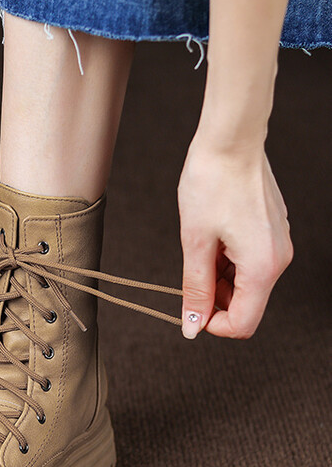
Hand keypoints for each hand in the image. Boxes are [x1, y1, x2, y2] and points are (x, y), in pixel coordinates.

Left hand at [178, 134, 292, 338]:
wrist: (230, 141)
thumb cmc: (212, 183)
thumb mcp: (195, 243)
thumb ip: (195, 289)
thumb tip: (192, 324)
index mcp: (262, 267)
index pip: (243, 323)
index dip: (212, 325)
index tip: (190, 310)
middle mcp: (278, 259)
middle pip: (245, 305)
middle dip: (214, 300)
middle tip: (189, 274)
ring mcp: (277, 245)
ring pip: (245, 284)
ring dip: (218, 279)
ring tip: (200, 248)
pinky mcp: (271, 233)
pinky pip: (249, 264)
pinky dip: (227, 262)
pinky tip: (211, 239)